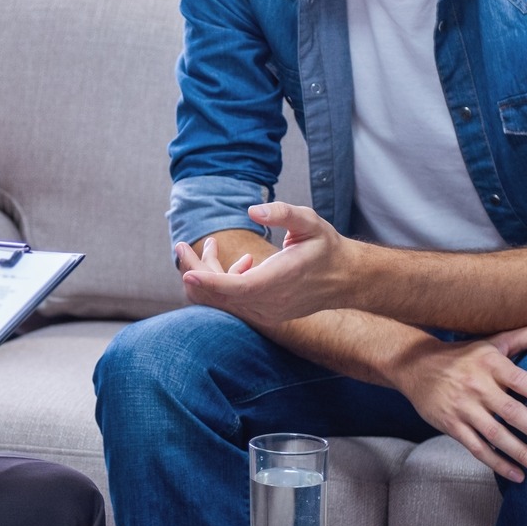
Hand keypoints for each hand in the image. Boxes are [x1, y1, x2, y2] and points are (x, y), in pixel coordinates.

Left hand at [176, 202, 349, 324]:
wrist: (345, 279)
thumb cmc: (325, 246)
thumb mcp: (310, 222)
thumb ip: (283, 212)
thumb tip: (253, 210)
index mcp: (279, 280)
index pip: (237, 288)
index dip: (209, 282)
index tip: (186, 272)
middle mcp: (270, 303)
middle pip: (221, 295)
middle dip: (196, 270)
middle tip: (181, 246)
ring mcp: (267, 313)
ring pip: (224, 300)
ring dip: (210, 274)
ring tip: (211, 245)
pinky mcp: (265, 315)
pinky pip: (235, 303)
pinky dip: (225, 283)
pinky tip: (242, 262)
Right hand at [388, 323, 526, 482]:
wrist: (415, 365)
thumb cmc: (466, 354)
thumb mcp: (497, 341)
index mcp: (491, 363)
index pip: (521, 381)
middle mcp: (476, 385)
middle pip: (512, 413)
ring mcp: (462, 408)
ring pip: (495, 435)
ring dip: (522, 454)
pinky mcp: (450, 425)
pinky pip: (476, 448)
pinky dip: (497, 464)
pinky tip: (518, 476)